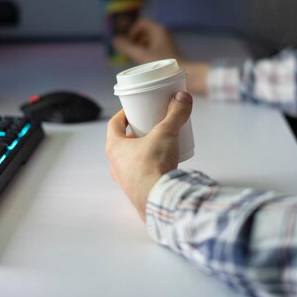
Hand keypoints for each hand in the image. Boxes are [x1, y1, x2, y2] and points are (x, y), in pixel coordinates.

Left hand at [105, 92, 193, 219]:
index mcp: (115, 147)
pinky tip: (161, 165)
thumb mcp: (166, 133)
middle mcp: (115, 164)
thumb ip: (175, 114)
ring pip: (129, 160)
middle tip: (149, 125)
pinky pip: (139, 175)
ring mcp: (124, 180)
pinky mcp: (136, 191)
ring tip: (158, 144)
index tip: (133, 110)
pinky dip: (148, 167)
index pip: (113, 125)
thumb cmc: (153, 165)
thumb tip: (183, 98)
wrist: (159, 198)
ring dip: (141, 151)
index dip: (123, 115)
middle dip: (135, 133)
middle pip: (122, 143)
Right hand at [114, 18, 210, 94]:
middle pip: (144, 32)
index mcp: (158, 30)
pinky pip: (154, 49)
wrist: (186, 74)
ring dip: (140, 48)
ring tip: (136, 60)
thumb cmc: (164, 64)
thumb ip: (127, 47)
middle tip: (130, 53)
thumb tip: (114, 40)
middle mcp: (163, 34)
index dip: (132, 32)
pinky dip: (147, 53)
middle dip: (135, 41)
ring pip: (149, 41)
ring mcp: (166, 43)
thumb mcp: (142, 55)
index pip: (141, 23)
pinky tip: (145, 65)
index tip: (129, 44)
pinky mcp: (168, 52)